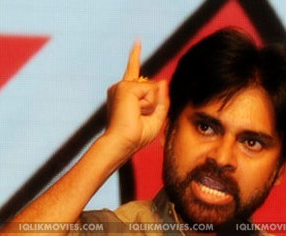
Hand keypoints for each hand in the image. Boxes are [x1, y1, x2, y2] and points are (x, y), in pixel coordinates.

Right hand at [102, 41, 168, 159]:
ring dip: (151, 105)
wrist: (122, 143)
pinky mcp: (126, 87)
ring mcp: (122, 86)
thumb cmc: (136, 136)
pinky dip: (149, 104)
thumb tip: (163, 80)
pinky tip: (135, 111)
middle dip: (154, 104)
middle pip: (153, 87)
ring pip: (153, 89)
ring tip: (136, 115)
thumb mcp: (156, 118)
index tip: (137, 42)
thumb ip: (162, 100)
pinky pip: (150, 91)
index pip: (133, 71)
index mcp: (126, 93)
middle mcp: (121, 87)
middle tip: (138, 117)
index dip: (135, 56)